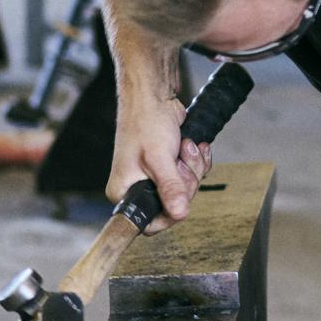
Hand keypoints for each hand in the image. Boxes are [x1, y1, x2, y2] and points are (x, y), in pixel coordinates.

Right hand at [108, 90, 208, 222]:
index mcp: (124, 192)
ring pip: (186, 189)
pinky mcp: (169, 167)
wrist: (153, 96)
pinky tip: (193, 145)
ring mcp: (154, 178)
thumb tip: (180, 214)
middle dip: (186, 180)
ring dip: (193, 166)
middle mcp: (137, 188)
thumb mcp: (159, 158)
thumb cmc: (146, 122)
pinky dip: (196, 161)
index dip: (170, 214)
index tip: (181, 199)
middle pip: (174, 205)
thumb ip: (170, 187)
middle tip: (180, 159)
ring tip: (185, 146)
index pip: (150, 223)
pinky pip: (191, 175)